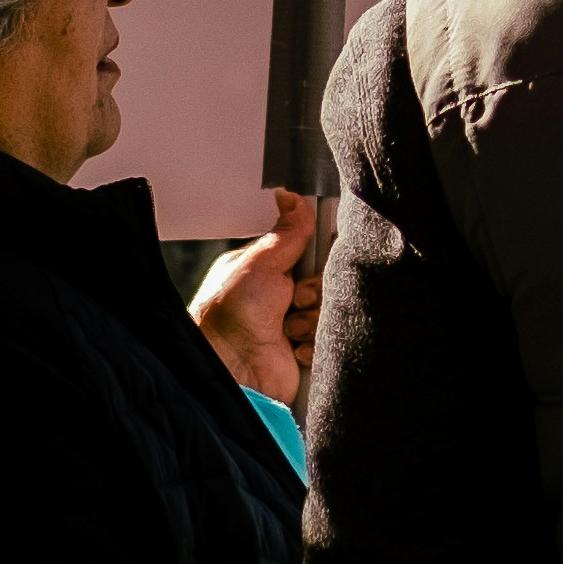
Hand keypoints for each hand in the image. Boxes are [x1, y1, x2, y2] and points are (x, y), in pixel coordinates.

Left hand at [189, 184, 319, 412]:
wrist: (230, 369)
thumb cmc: (230, 315)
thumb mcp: (259, 262)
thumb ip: (286, 231)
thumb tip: (290, 194)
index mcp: (272, 270)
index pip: (314, 250)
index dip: (322, 254)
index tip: (320, 257)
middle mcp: (285, 296)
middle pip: (329, 280)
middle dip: (315, 290)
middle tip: (295, 298)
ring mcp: (297, 324)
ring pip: (332, 310)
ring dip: (312, 319)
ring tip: (288, 329)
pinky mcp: (307, 351)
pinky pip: (331, 339)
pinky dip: (314, 344)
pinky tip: (293, 347)